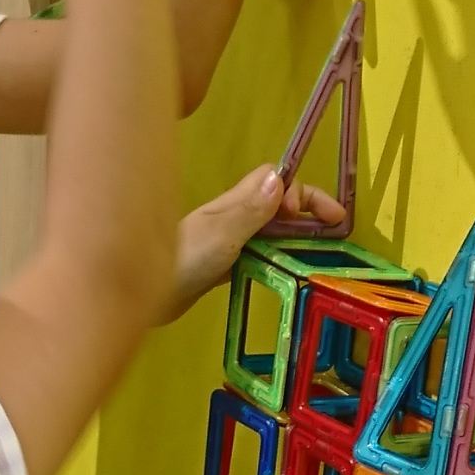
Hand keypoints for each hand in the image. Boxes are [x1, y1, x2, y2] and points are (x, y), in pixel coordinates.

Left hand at [167, 166, 348, 318]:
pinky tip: (285, 273)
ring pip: (269, 228)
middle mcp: (232, 217)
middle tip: (335, 236)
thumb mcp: (221, 235)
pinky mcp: (221, 265)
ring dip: (295, 235)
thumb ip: (251, 210)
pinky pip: (258, 252)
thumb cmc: (181, 262)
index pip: (276, 180)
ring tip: (318, 256)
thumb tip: (281, 180)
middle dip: (307, 212)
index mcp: (233, 203)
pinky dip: (277, 256)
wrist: (140, 294)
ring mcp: (226, 240)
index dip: (301, 193)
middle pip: (276, 202)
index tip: (323, 218)